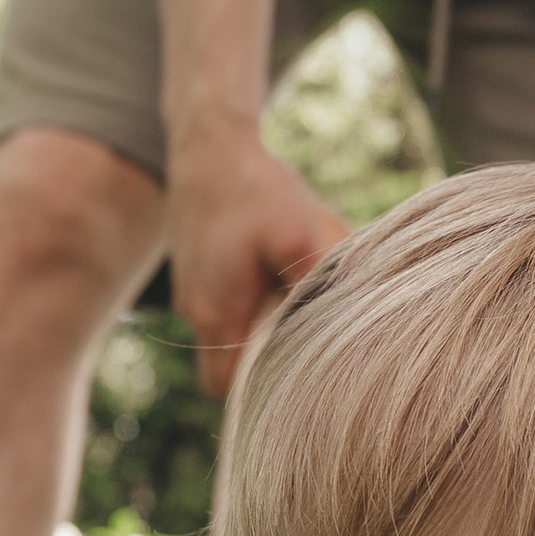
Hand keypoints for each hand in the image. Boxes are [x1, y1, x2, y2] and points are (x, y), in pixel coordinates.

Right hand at [163, 134, 343, 396]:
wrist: (210, 143)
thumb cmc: (256, 189)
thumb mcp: (301, 235)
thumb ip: (316, 287)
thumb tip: (343, 331)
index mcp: (217, 313)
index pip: (226, 388)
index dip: (257, 393)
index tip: (295, 378)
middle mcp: (195, 312)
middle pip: (225, 367)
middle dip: (262, 363)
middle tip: (302, 342)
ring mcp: (191, 292)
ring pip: (226, 333)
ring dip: (258, 326)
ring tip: (291, 299)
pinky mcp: (197, 271)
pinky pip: (224, 304)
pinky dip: (249, 299)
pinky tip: (275, 271)